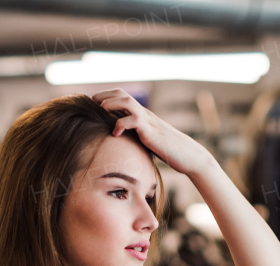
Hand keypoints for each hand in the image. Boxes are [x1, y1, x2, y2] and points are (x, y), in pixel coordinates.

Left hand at [93, 89, 216, 176]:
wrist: (189, 157)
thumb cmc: (170, 153)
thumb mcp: (150, 143)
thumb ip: (138, 140)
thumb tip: (123, 147)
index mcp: (144, 116)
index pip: (123, 97)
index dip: (107, 96)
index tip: (93, 102)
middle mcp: (146, 115)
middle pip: (123, 95)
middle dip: (105, 96)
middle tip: (91, 101)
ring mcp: (149, 122)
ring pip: (128, 102)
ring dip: (111, 103)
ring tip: (100, 110)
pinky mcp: (152, 132)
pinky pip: (134, 121)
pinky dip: (121, 124)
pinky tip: (115, 133)